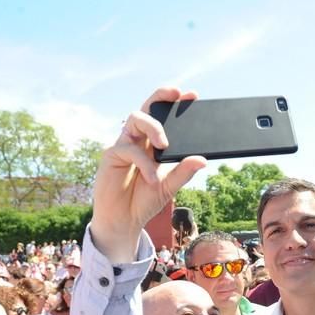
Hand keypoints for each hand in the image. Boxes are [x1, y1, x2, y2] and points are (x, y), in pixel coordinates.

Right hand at [91, 87, 207, 262]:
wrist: (124, 220)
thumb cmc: (144, 200)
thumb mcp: (169, 187)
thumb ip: (183, 172)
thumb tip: (202, 160)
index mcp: (153, 143)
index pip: (163, 116)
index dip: (174, 102)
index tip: (192, 95)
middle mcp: (138, 139)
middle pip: (147, 107)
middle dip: (161, 96)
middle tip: (177, 94)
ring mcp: (124, 144)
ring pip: (135, 119)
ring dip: (153, 127)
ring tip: (165, 144)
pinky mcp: (112, 155)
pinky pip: (129, 149)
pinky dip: (144, 163)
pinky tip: (152, 178)